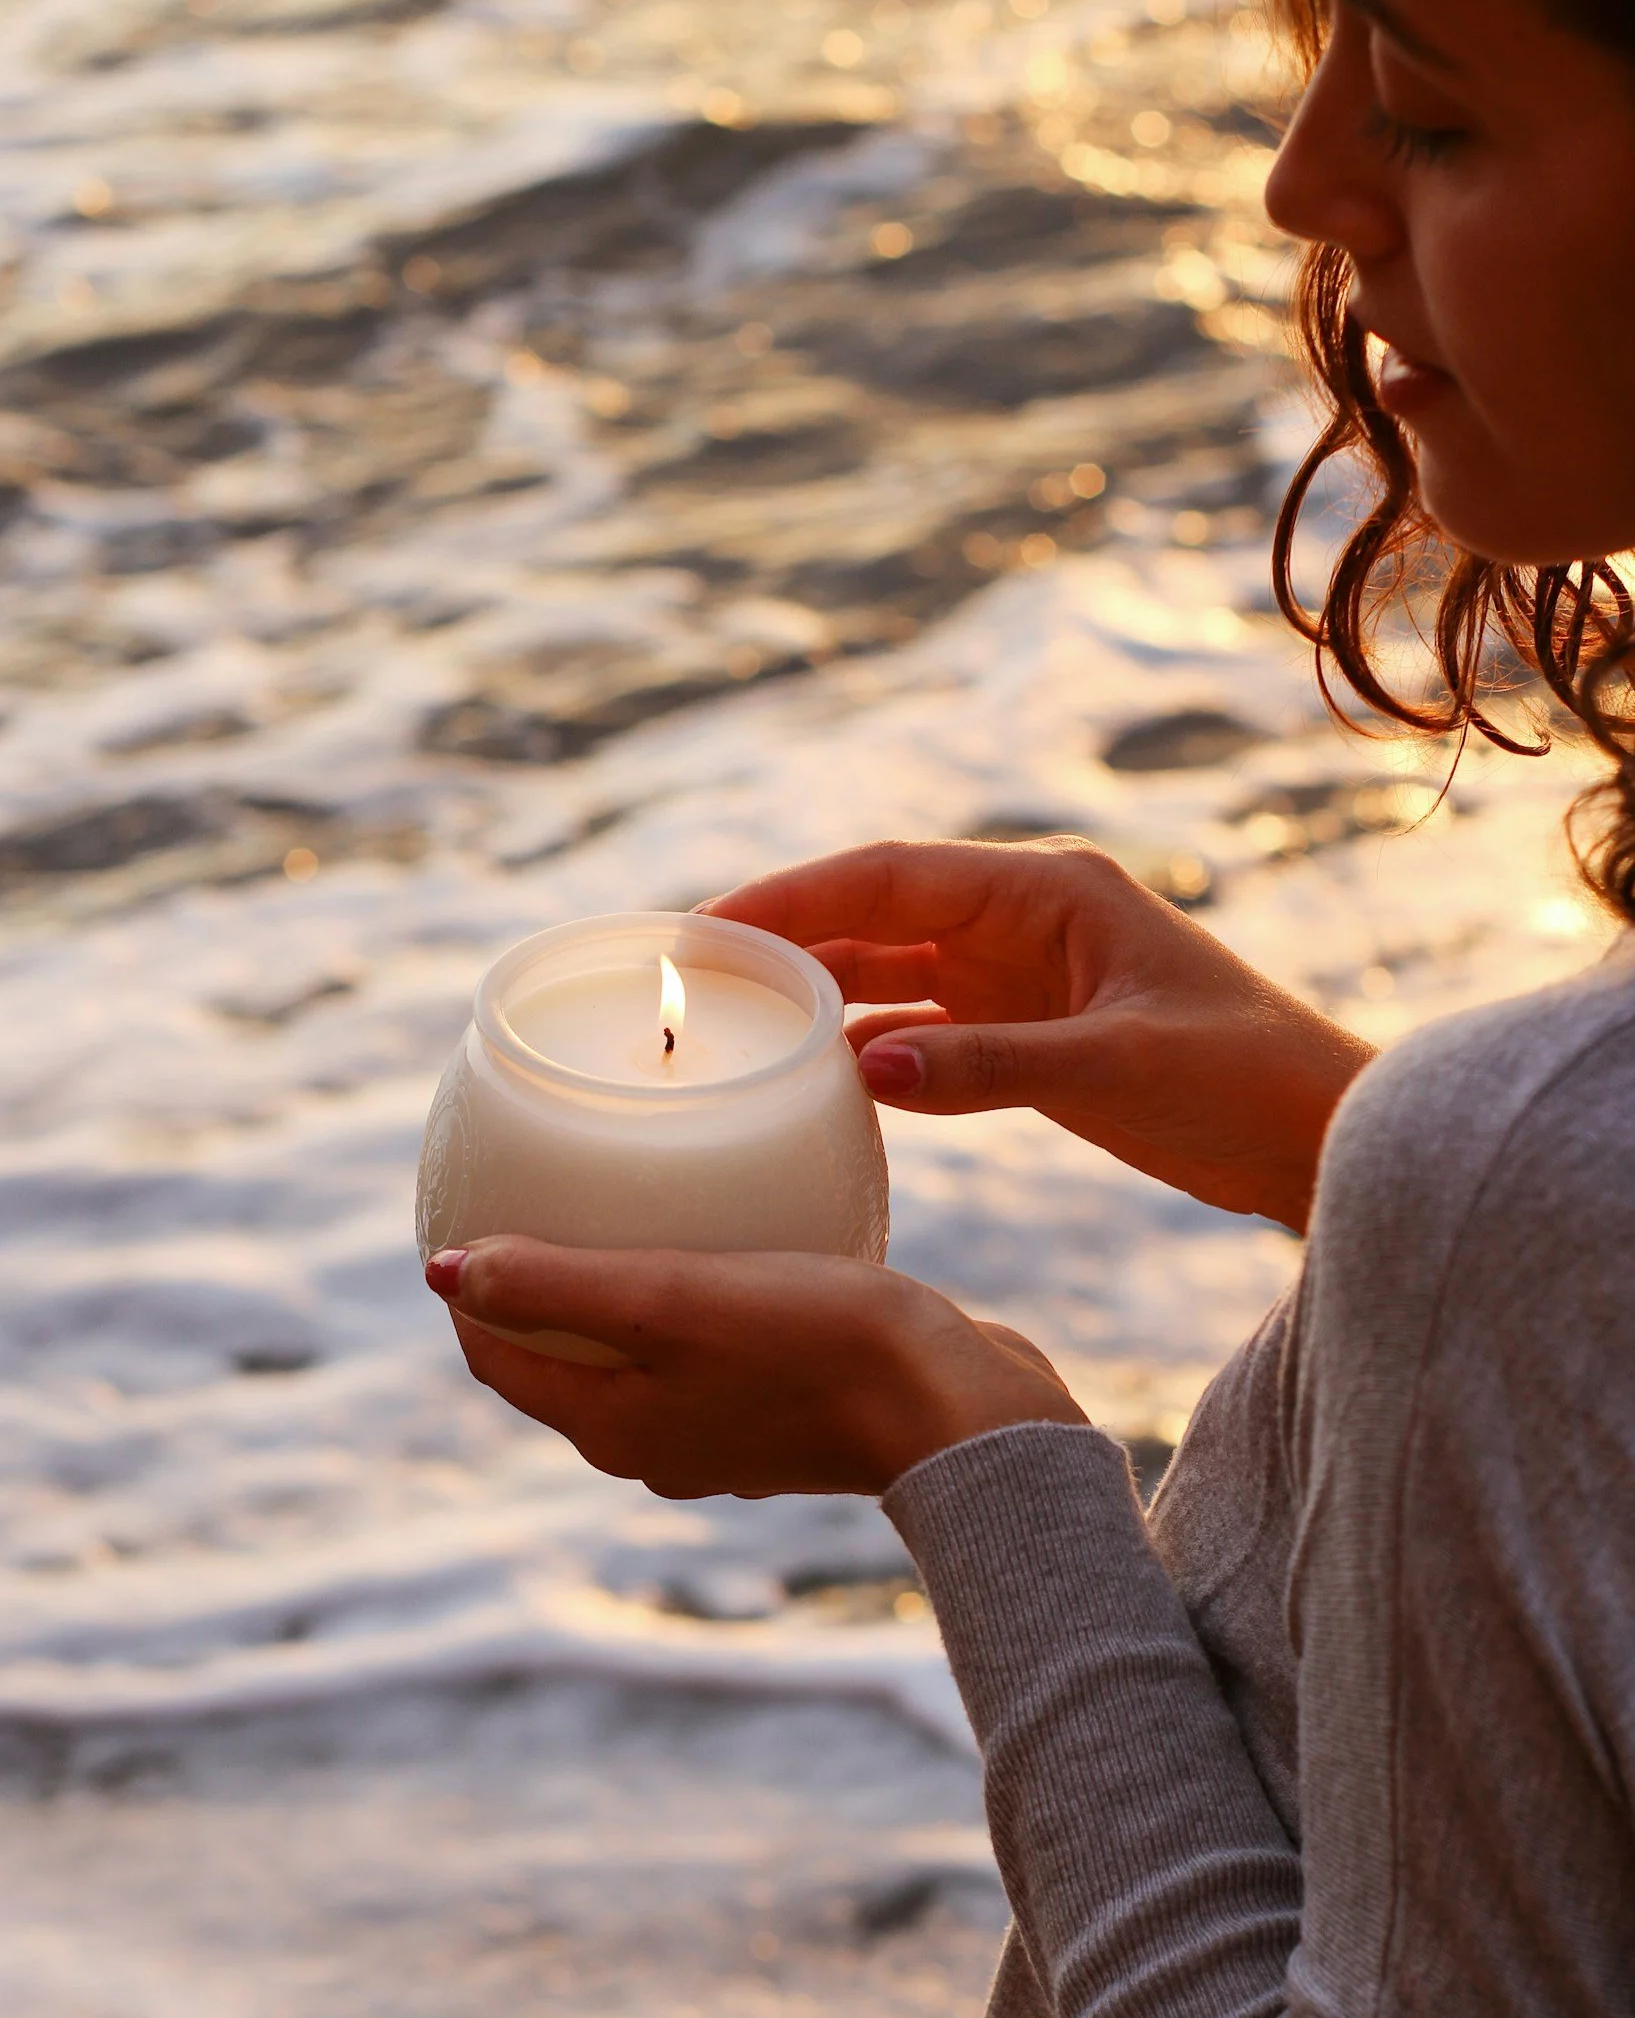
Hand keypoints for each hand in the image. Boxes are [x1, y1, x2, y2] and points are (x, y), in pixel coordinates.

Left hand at [428, 1238, 1085, 1497]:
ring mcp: (725, 1434)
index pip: (501, 1358)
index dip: (470, 1289)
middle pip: (564, 1357)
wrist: (959, 1410)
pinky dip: (698, 1300)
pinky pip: (713, 1348)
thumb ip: (554, 1284)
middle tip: (542, 1191)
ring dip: (621, 1291)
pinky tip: (732, 1240)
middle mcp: (658, 1444)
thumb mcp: (668, 1299)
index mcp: (613, 1427)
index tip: (466, 1208)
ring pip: (640, 1354)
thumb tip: (443, 1271)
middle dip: (541, 1285)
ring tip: (631, 1203)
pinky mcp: (788, 1411)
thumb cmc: (816, 1348)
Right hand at [707, 839, 1373, 1234]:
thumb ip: (994, 1067)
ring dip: (824, 995)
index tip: (710, 928)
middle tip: (694, 978)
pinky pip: (929, 1033)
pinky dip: (874, 1051)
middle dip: (790, 938)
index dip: (795, 898)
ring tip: (734, 1025)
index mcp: (1049, 893)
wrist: (1321, 1138)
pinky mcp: (1035, 1037)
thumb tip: (868, 1069)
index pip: (891, 879)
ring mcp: (1027, 979)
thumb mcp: (1118, 1069)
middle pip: (879, 916)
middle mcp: (1028, 921)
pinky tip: (819, 1079)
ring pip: (897, 974)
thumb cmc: (1245, 1082)